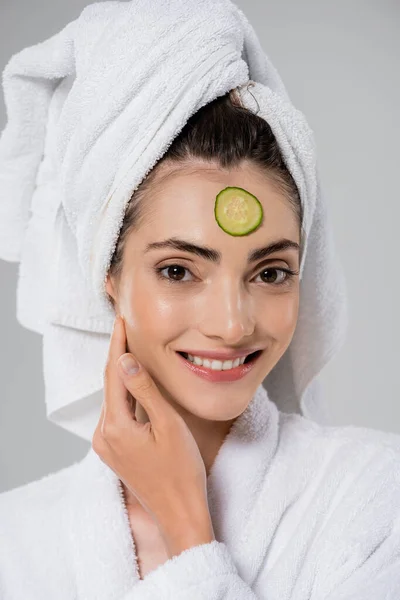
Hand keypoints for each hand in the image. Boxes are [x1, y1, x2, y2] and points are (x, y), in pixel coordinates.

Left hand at [92, 315, 214, 554]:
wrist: (180, 512)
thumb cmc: (181, 470)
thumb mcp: (168, 424)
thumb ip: (145, 390)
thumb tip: (124, 359)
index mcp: (115, 427)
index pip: (113, 374)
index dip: (117, 345)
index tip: (122, 320)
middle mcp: (103, 436)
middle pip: (110, 385)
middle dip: (117, 355)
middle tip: (125, 327)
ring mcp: (107, 446)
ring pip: (113, 399)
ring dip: (121, 375)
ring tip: (129, 347)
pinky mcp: (114, 452)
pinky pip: (117, 414)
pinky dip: (124, 395)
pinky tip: (133, 383)